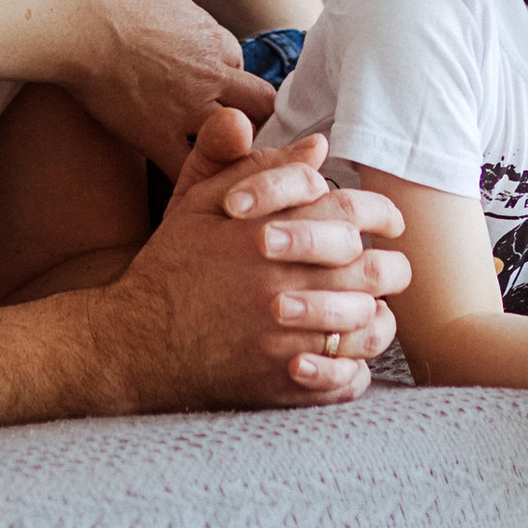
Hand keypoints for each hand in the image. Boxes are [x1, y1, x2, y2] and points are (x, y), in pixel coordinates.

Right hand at [75, 0, 275, 171]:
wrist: (78, 23)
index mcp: (212, 39)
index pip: (239, 62)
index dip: (227, 72)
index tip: (209, 81)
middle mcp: (210, 77)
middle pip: (259, 104)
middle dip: (251, 115)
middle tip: (232, 126)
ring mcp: (187, 110)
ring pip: (237, 140)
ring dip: (230, 148)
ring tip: (216, 158)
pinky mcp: (158, 136)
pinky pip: (189, 168)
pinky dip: (191, 175)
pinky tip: (185, 180)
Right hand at [104, 108, 405, 410]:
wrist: (136, 340)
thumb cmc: (172, 267)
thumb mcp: (200, 202)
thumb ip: (256, 166)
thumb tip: (317, 146)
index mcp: (270, 232)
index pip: (350, 211)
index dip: (382, 213)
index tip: (389, 223)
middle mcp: (284, 282)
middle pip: (374, 270)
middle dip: (391, 268)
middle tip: (389, 269)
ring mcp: (286, 336)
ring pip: (369, 325)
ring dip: (378, 317)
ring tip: (370, 311)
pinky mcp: (282, 381)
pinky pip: (348, 378)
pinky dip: (356, 367)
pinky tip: (346, 356)